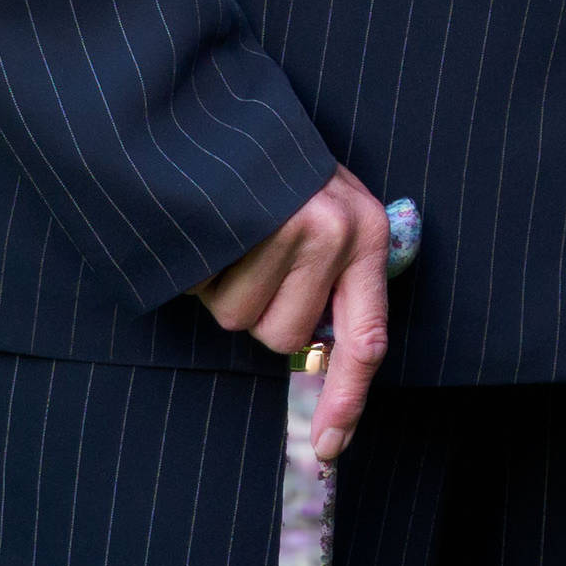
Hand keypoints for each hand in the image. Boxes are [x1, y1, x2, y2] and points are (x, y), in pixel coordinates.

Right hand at [199, 165, 388, 464]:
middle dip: (261, 309)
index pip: (367, 337)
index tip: (329, 449)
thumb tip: (318, 360)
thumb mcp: (326, 210)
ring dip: (225, 287)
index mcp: (367, 234)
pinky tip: (212, 229)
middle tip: (259, 254)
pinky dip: (198, 271)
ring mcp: (289, 227)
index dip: (348, 399)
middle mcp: (337, 233)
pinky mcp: (240, 224)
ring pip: (241, 319)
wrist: (225, 117)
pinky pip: (206, 291)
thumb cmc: (277, 175)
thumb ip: (332, 277)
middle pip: (284, 337)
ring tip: (236, 234)